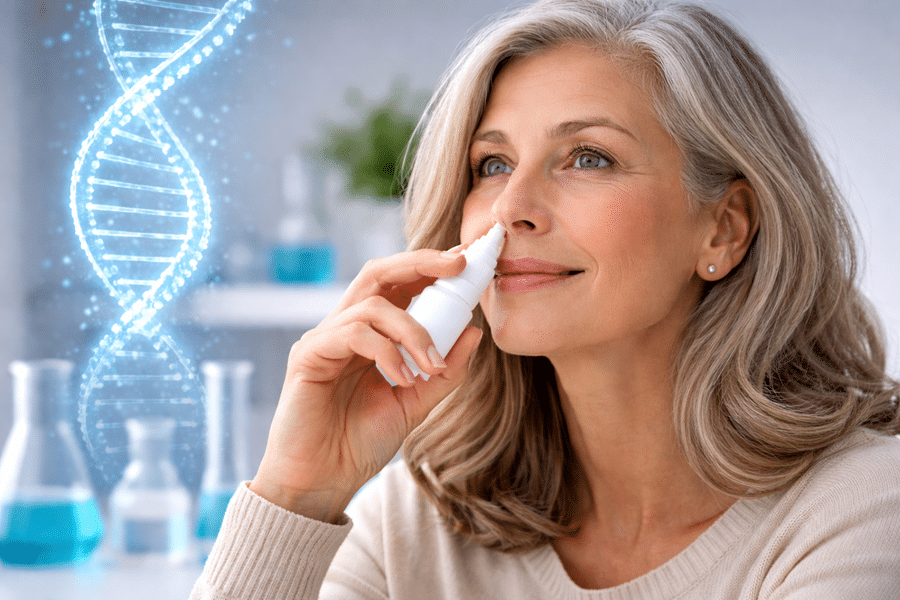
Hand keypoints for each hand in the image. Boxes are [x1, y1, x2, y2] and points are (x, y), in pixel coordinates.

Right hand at [249, 248, 482, 522]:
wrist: (321, 483)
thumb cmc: (359, 443)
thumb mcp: (415, 403)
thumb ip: (444, 371)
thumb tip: (473, 331)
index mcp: (370, 334)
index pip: (400, 285)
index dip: (431, 267)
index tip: (468, 260)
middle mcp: (345, 327)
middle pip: (380, 272)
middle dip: (422, 262)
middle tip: (459, 265)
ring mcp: (324, 338)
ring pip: (373, 304)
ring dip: (413, 331)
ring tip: (431, 367)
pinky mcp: (308, 355)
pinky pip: (352, 333)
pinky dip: (386, 352)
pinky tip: (400, 380)